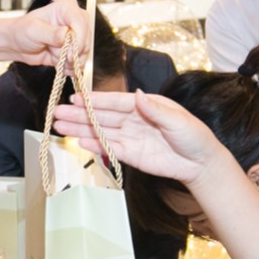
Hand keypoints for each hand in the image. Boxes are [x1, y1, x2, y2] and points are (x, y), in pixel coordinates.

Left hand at [9, 0, 88, 66]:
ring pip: (84, 52)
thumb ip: (50, 33)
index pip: (81, 21)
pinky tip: (59, 66)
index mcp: (66, 7)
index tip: (70, 54)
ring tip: (56, 59)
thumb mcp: (33, 30)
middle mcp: (74, 19)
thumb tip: (66, 34)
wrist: (17, 44)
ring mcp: (75, 35)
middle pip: (86, 38)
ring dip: (71, 61)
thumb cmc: (22, 31)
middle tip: (63, 58)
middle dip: (74, 52)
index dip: (79, 39)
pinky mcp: (73, 49)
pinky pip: (80, 61)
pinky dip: (71, 67)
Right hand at [51, 90, 228, 184]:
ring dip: (80, 129)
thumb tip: (136, 95)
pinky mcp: (130, 155)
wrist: (201, 164)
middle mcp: (133, 119)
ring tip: (59, 126)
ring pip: (101, 131)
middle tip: (57, 112)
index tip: (75, 97)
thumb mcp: (178, 120)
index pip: (115, 101)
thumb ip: (155, 110)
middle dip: (79, 114)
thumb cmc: (195, 136)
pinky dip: (94, 145)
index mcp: (145, 104)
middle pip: (102, 116)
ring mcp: (130, 137)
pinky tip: (78, 141)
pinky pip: (109, 149)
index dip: (95, 100)